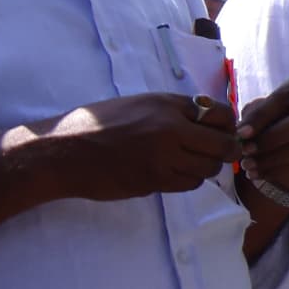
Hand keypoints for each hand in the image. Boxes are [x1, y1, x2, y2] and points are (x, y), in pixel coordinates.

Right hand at [36, 91, 236, 202]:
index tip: (220, 132)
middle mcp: (170, 128)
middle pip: (223, 145)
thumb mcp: (137, 105)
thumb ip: (172, 111)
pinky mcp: (154, 180)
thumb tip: (207, 121)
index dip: (226, 126)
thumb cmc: (96, 125)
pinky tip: (171, 174)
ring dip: (204, 168)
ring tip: (187, 164)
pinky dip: (187, 181)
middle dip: (225, 151)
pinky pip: (188, 184)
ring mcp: (163, 156)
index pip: (221, 114)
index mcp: (166, 104)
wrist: (62, 152)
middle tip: (217, 154)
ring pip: (208, 168)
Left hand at [234, 65, 288, 196]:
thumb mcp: (266, 105)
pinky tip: (262, 172)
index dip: (263, 116)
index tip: (241, 133)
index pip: (288, 97)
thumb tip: (244, 134)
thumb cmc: (281, 111)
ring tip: (249, 165)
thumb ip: (256, 114)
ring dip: (275, 158)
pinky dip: (283, 171)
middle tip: (246, 150)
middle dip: (272, 138)